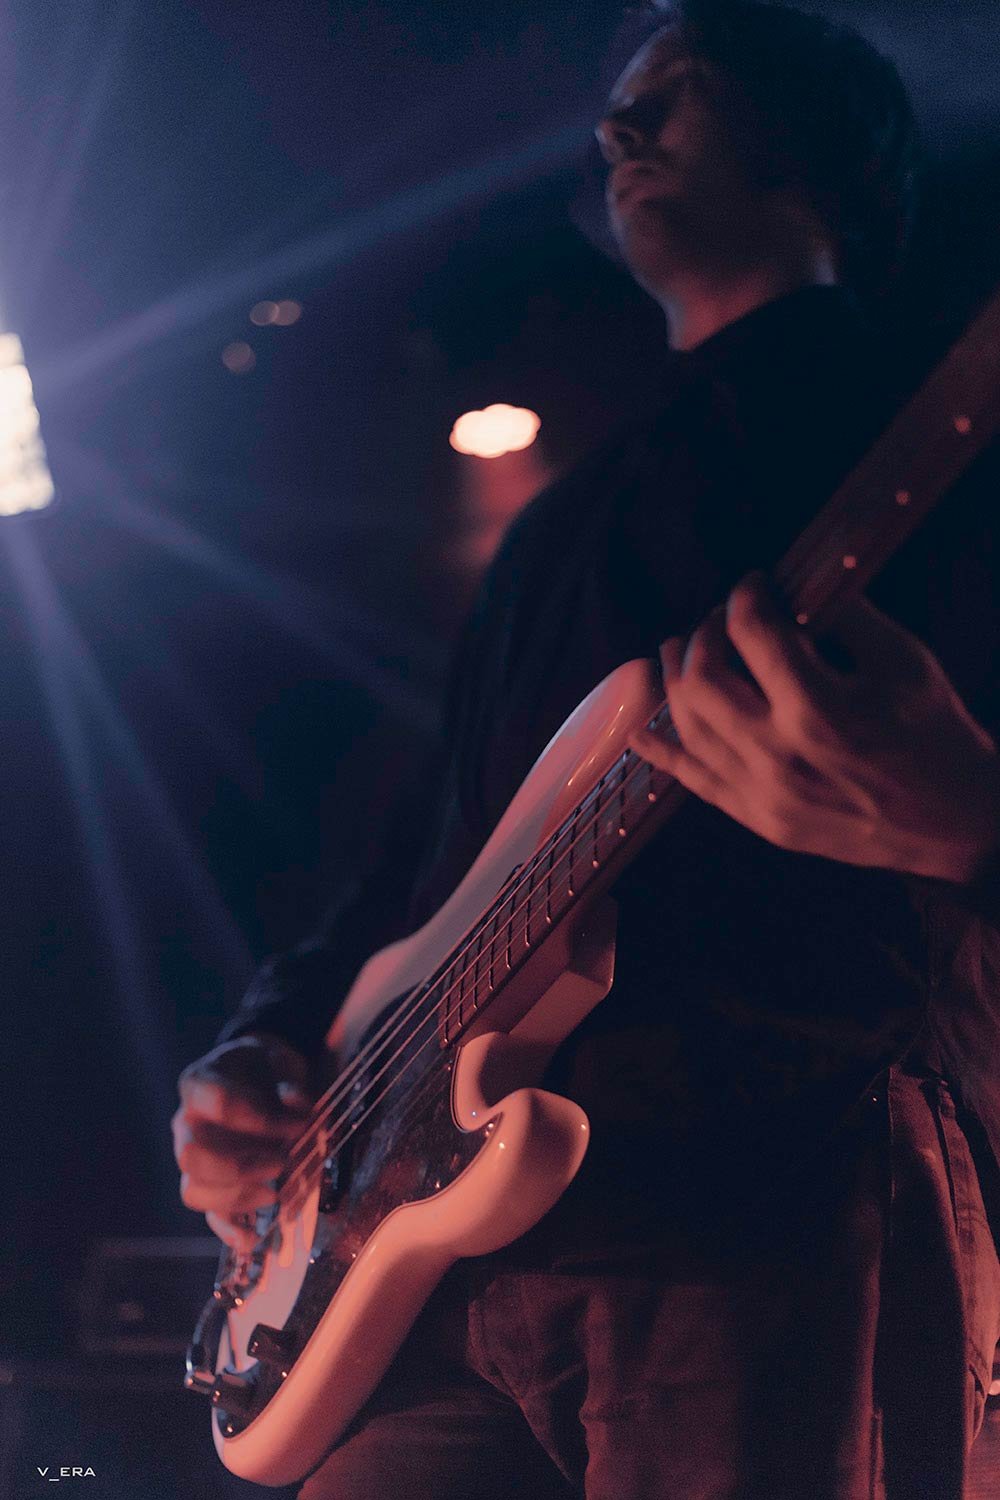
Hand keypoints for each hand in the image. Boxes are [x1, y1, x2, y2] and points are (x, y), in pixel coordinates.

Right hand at [172, 1035, 314, 1252]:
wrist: (259, 1076)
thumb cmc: (266, 1069)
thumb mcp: (280, 1061)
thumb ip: (289, 1080)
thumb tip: (294, 1101)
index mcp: (200, 1083)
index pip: (219, 1104)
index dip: (261, 1119)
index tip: (298, 1125)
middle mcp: (187, 1122)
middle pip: (192, 1155)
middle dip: (239, 1166)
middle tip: (281, 1162)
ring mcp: (192, 1156)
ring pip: (194, 1189)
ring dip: (237, 1196)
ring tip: (275, 1192)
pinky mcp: (207, 1183)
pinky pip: (207, 1214)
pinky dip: (229, 1230)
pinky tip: (252, 1239)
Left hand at [629, 572, 999, 882]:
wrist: (958, 825)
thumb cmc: (938, 737)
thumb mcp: (905, 662)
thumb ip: (847, 616)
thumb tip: (796, 583)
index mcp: (820, 708)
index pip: (752, 632)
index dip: (745, 595)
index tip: (753, 584)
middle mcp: (780, 754)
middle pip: (701, 678)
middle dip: (703, 634)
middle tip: (717, 620)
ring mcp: (763, 794)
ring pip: (686, 726)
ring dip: (673, 680)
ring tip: (677, 653)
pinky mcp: (759, 819)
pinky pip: (691, 780)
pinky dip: (659, 749)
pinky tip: (639, 725)